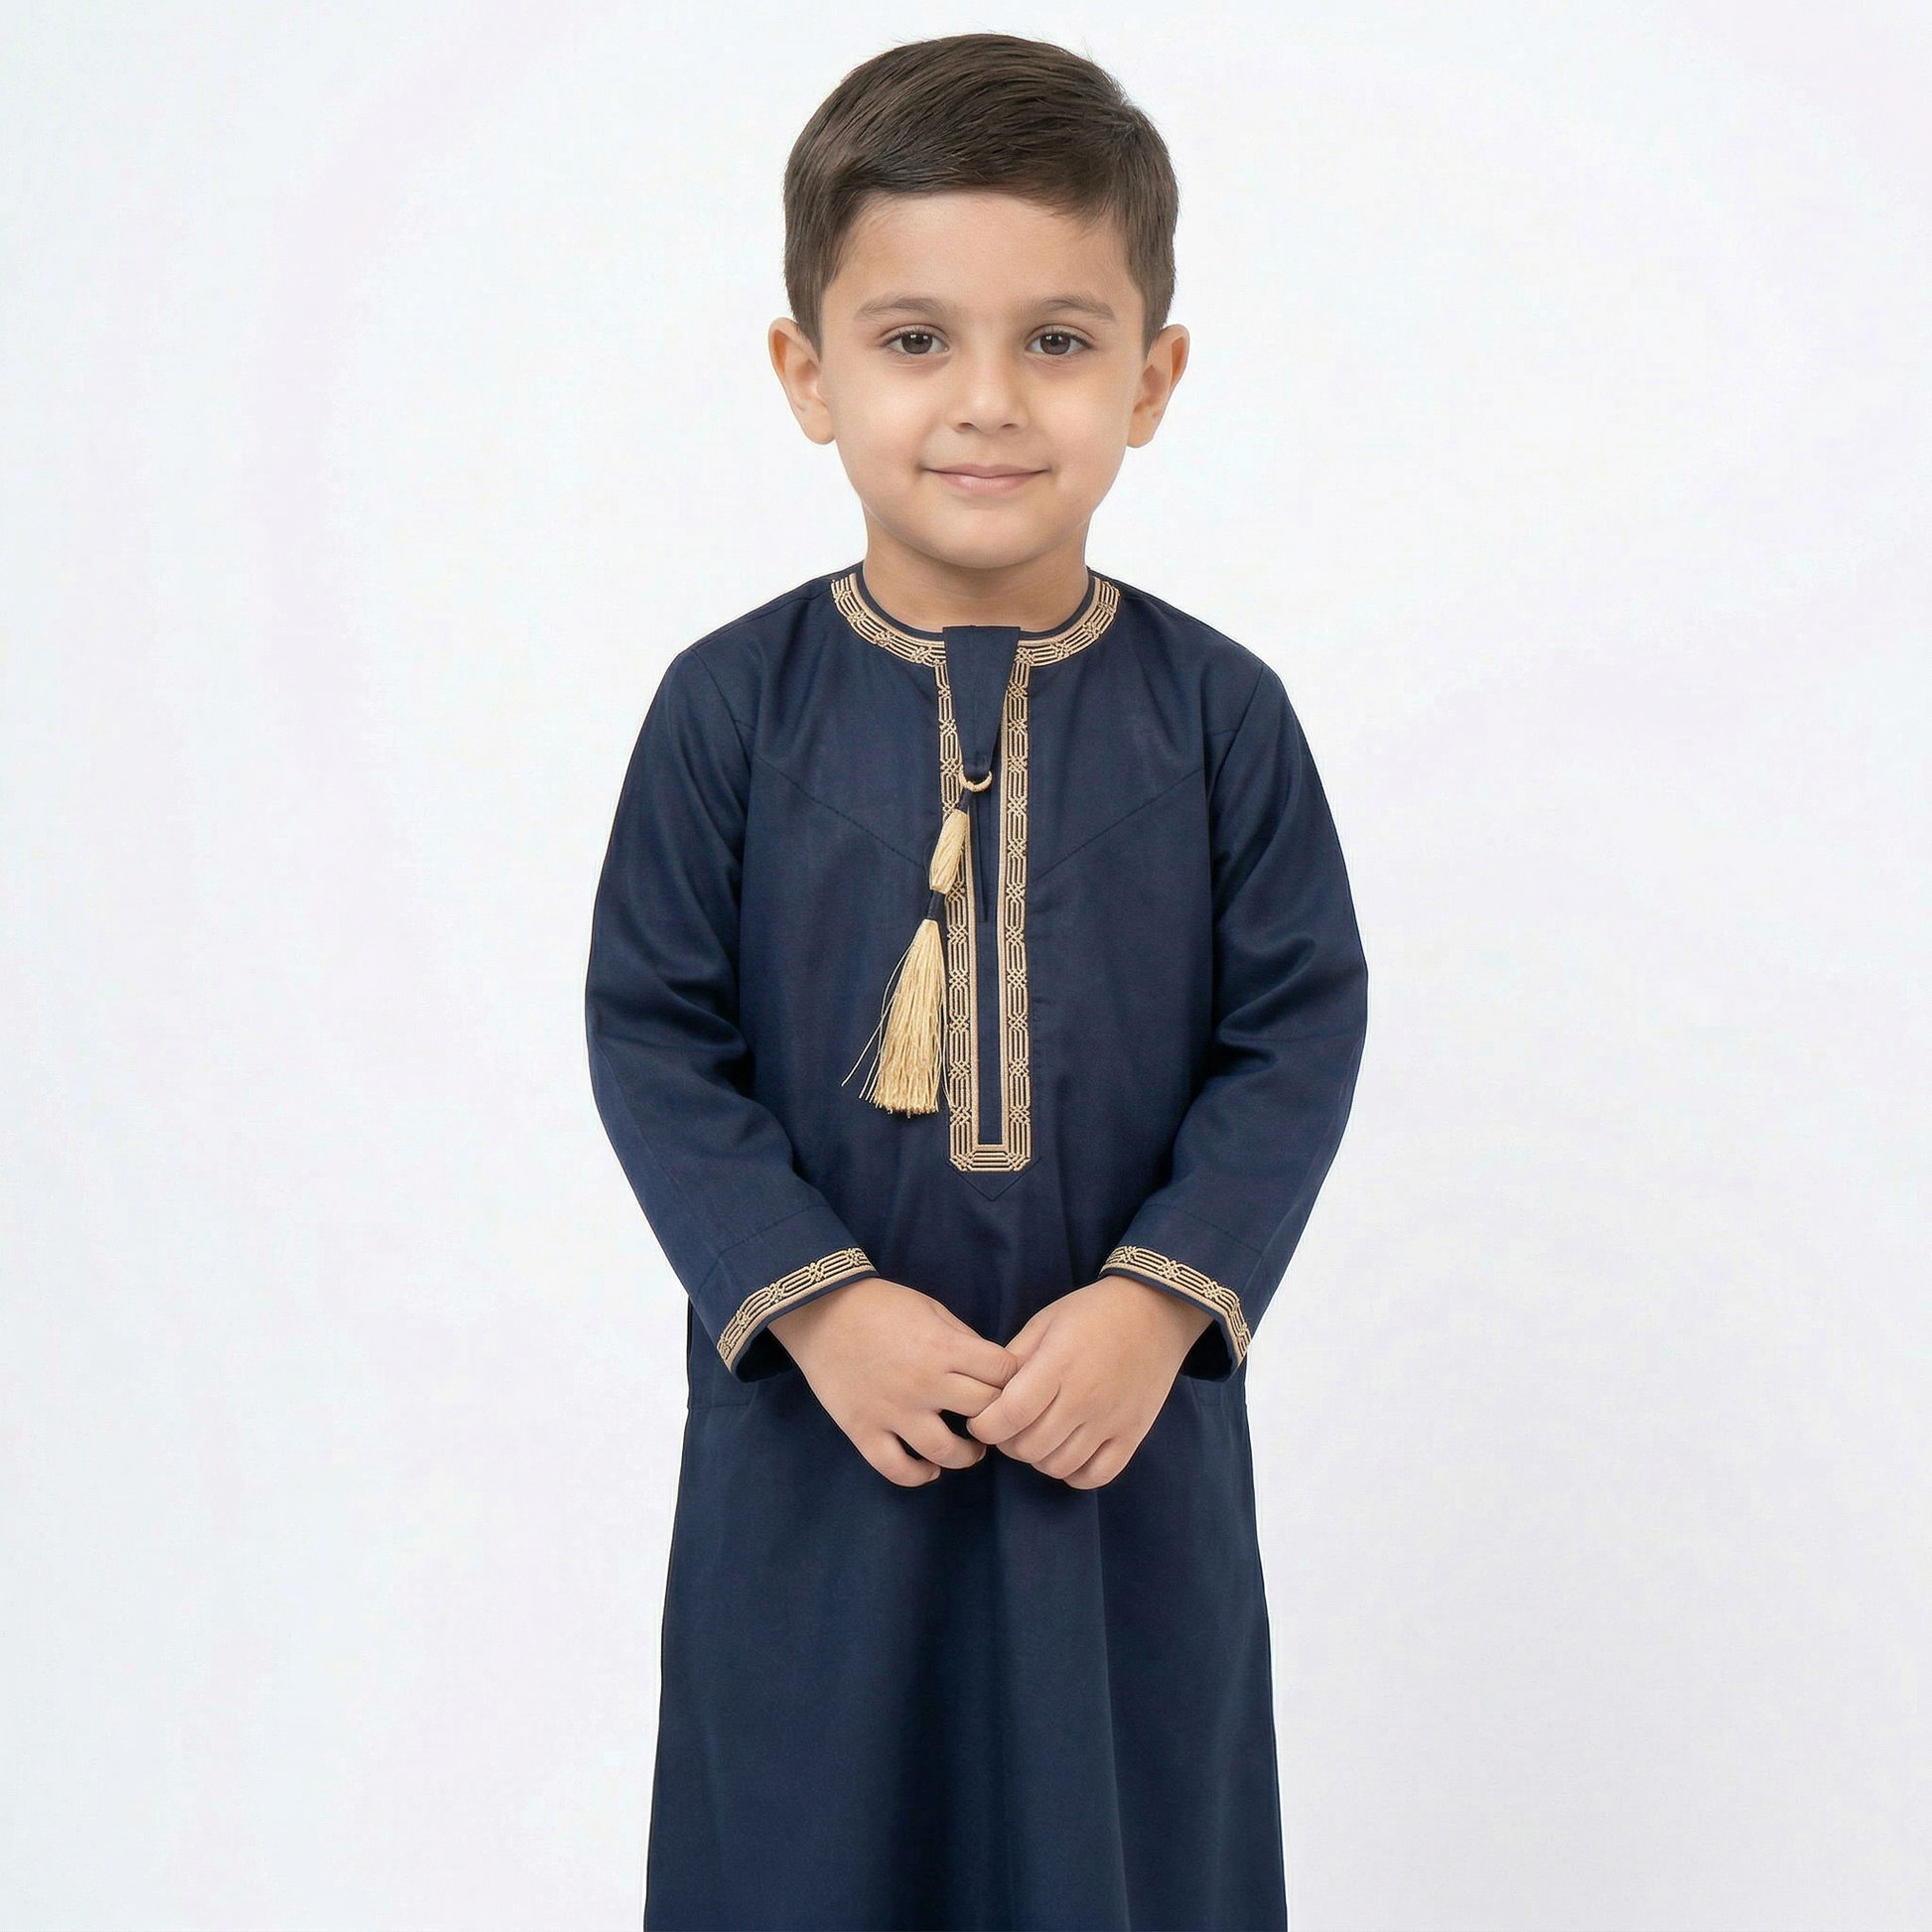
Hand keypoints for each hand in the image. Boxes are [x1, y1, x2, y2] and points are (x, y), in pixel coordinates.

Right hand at [768, 1276, 1020, 1487]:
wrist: (820, 1311)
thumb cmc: (881, 1304)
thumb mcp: (932, 1308)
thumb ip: (964, 1340)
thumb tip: (995, 1370)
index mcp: (943, 1348)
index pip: (1004, 1373)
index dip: (1013, 1377)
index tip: (1009, 1382)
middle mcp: (923, 1383)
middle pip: (985, 1411)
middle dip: (998, 1413)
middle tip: (996, 1417)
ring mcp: (892, 1411)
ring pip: (945, 1452)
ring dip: (967, 1455)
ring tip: (972, 1450)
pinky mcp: (863, 1430)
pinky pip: (896, 1468)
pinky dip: (917, 1475)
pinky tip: (929, 1469)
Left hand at [965, 1275, 1214, 1487]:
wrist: (1155, 1311)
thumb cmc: (1092, 1312)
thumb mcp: (1044, 1322)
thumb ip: (1013, 1360)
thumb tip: (988, 1395)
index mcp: (1057, 1365)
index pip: (1009, 1415)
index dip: (985, 1426)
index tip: (981, 1420)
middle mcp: (1084, 1398)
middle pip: (1029, 1447)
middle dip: (1007, 1442)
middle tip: (1008, 1426)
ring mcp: (1111, 1420)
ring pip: (1058, 1466)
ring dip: (1038, 1458)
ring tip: (1037, 1436)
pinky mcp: (1133, 1434)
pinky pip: (1096, 1476)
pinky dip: (1074, 1474)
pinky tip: (1067, 1452)